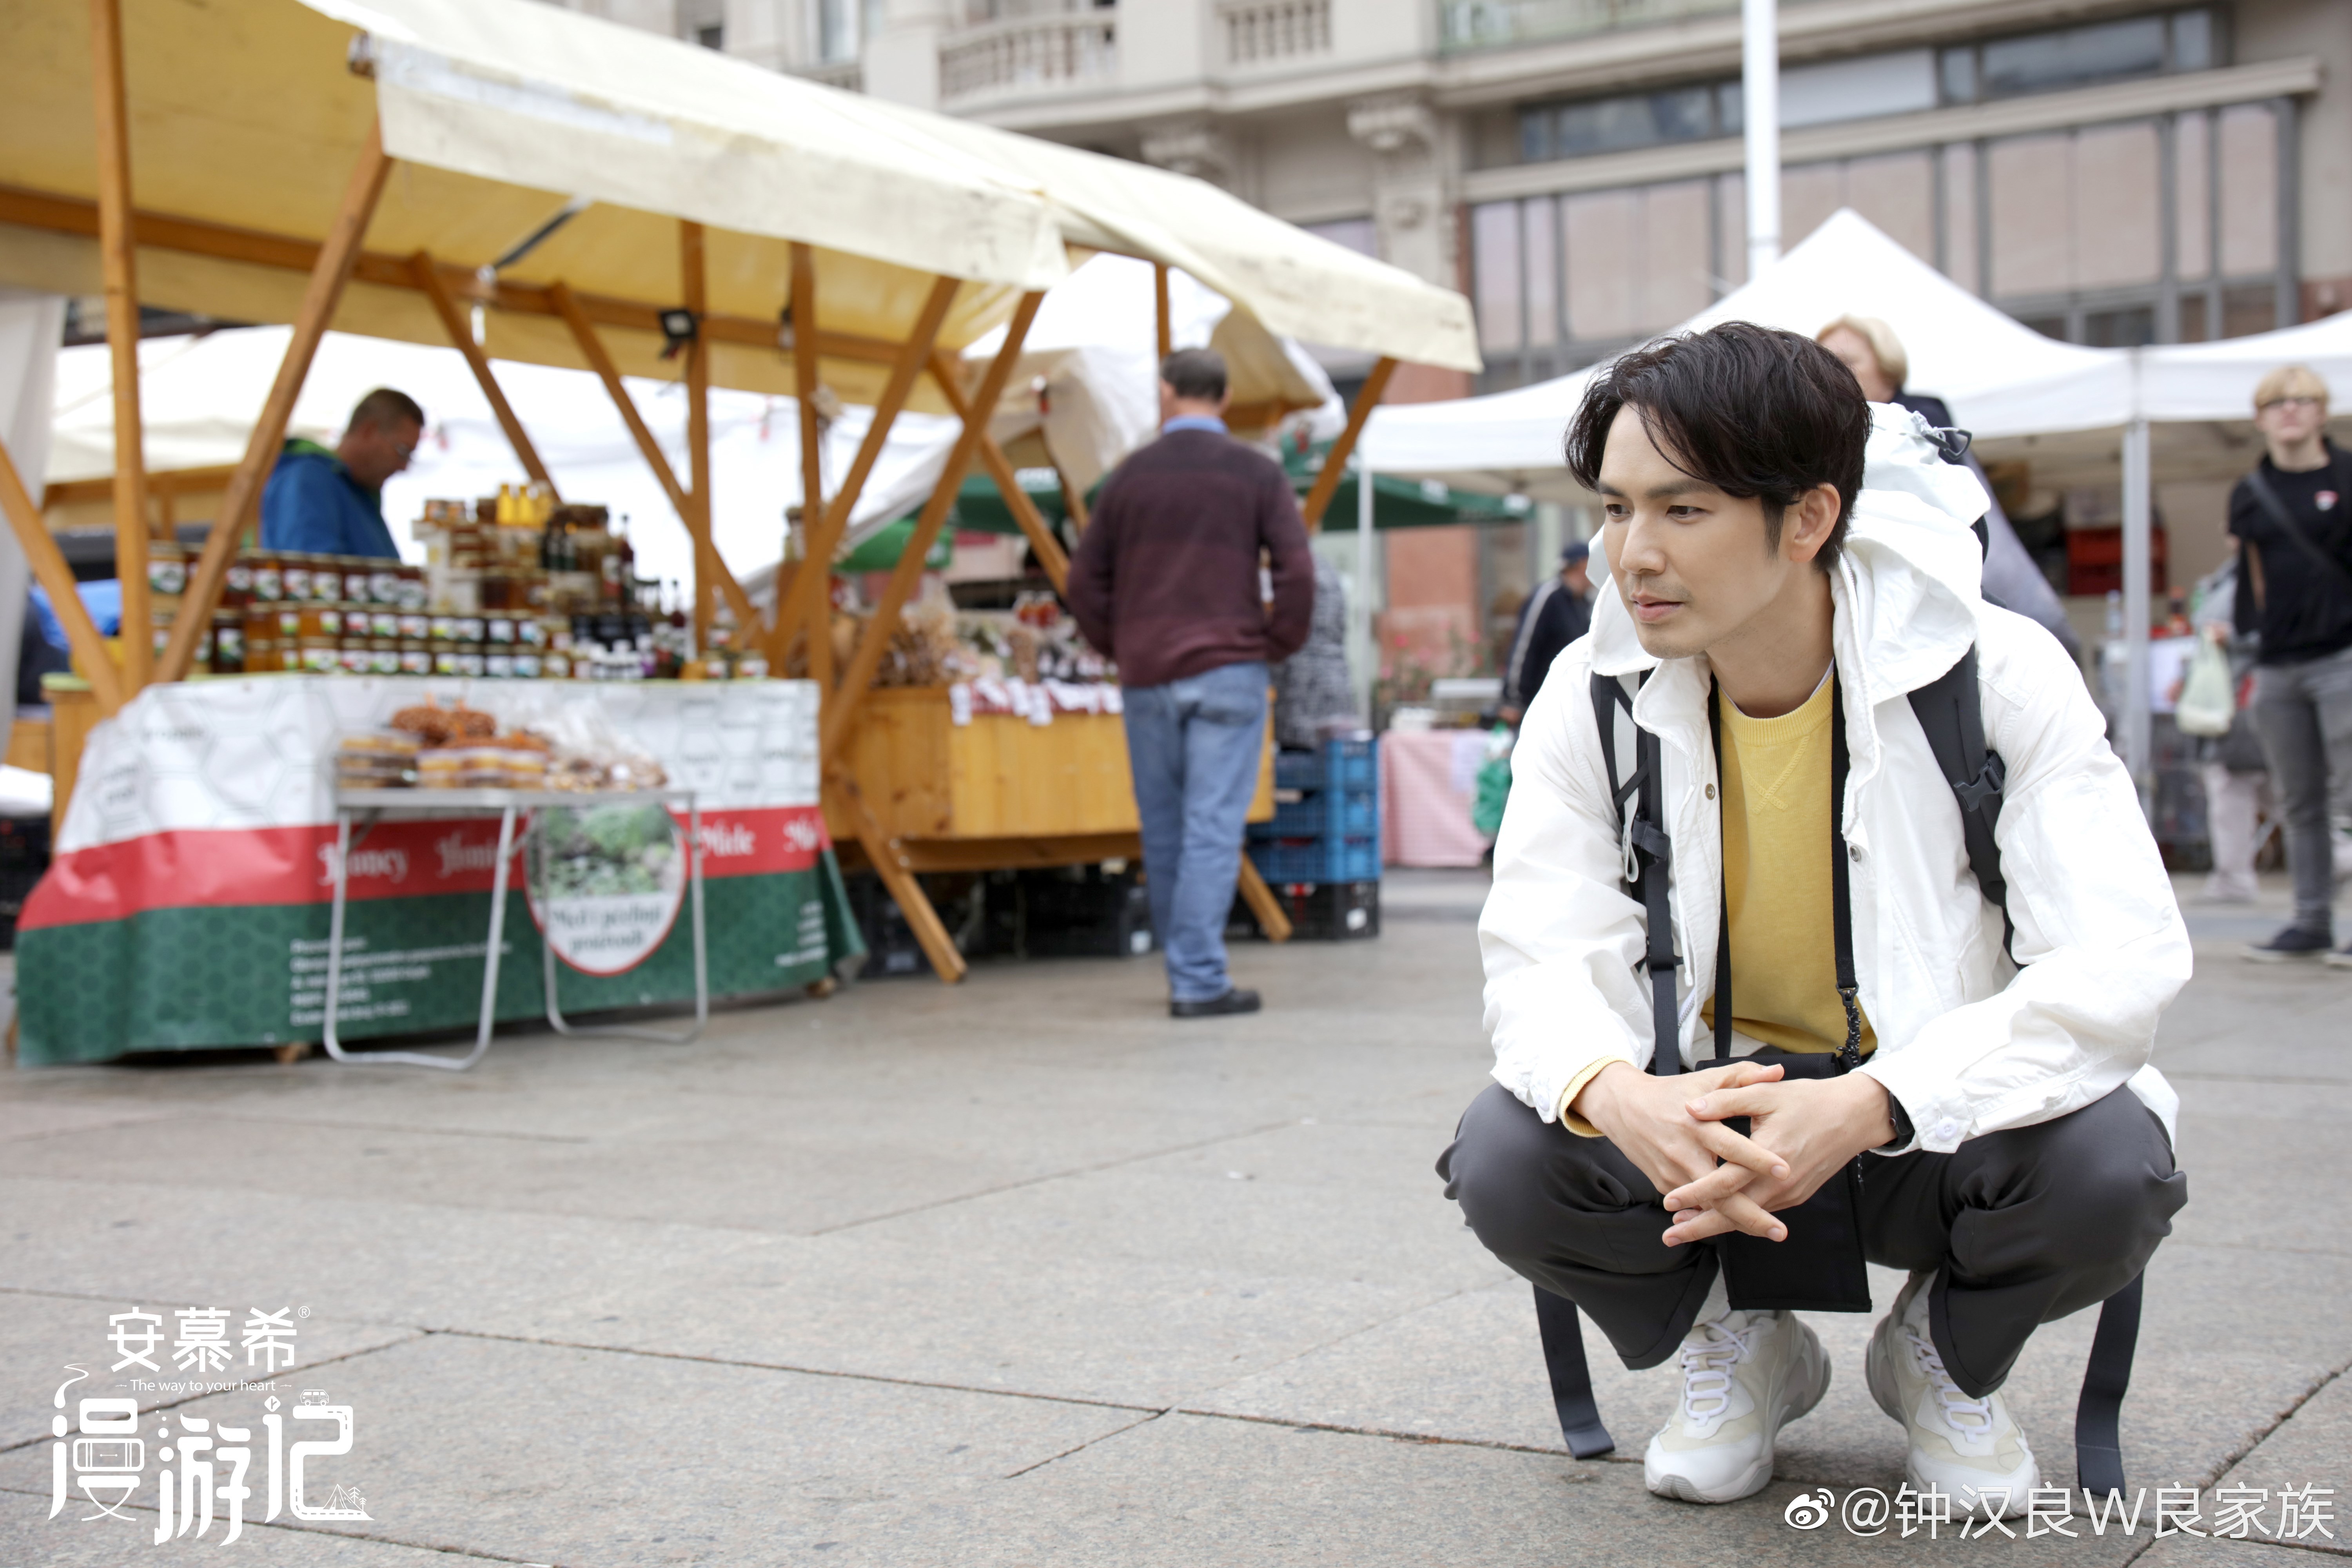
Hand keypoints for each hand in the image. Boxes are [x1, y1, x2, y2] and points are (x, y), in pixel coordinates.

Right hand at [1571, 1059, 1792, 1246]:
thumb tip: (1778, 1071)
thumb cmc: (1671, 1093)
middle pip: (1719, 1192)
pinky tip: (1742, 1224)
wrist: (1623, 1107)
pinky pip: (1694, 1204)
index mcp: (1697, 1124)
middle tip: (1780, 1232)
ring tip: (1769, 1232)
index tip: (1785, 1170)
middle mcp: (1683, 1152)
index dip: (1757, 1160)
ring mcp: (1672, 1173)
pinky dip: (1716, 1215)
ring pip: (1708, 1205)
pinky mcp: (1665, 1185)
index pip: (1731, 1146)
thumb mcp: (1706, 1079)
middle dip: (1751, 1215)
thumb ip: (1743, 1076)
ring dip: (1738, 1222)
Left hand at [1656, 1073, 1897, 1245]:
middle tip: (1669, 1237)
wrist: (1853, 1116)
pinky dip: (1739, 1217)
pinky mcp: (1796, 1194)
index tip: (1669, 1203)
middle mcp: (1781, 1182)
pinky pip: (1763, 1210)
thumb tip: (1690, 1109)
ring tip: (1684, 1230)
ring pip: (1748, 1216)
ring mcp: (1791, 1192)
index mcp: (1769, 1154)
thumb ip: (1726, 1100)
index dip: (1696, 1194)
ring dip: (1717, 1224)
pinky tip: (1717, 1216)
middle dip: (1700, 1227)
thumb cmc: (1807, 1100)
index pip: (1726, 1182)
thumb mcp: (1764, 1092)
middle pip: (1735, 1212)